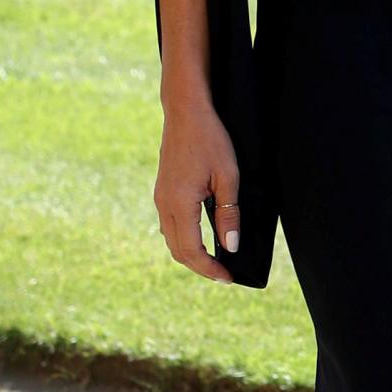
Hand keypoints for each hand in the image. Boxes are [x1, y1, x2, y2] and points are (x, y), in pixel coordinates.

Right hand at [155, 96, 241, 279]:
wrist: (185, 112)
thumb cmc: (210, 140)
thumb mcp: (228, 177)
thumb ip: (229, 213)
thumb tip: (231, 246)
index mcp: (179, 204)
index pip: (192, 250)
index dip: (210, 269)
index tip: (228, 278)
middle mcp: (164, 205)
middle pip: (178, 251)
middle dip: (200, 266)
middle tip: (224, 274)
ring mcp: (160, 198)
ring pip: (171, 239)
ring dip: (191, 254)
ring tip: (215, 260)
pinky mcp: (163, 191)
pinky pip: (169, 225)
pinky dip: (184, 239)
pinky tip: (201, 238)